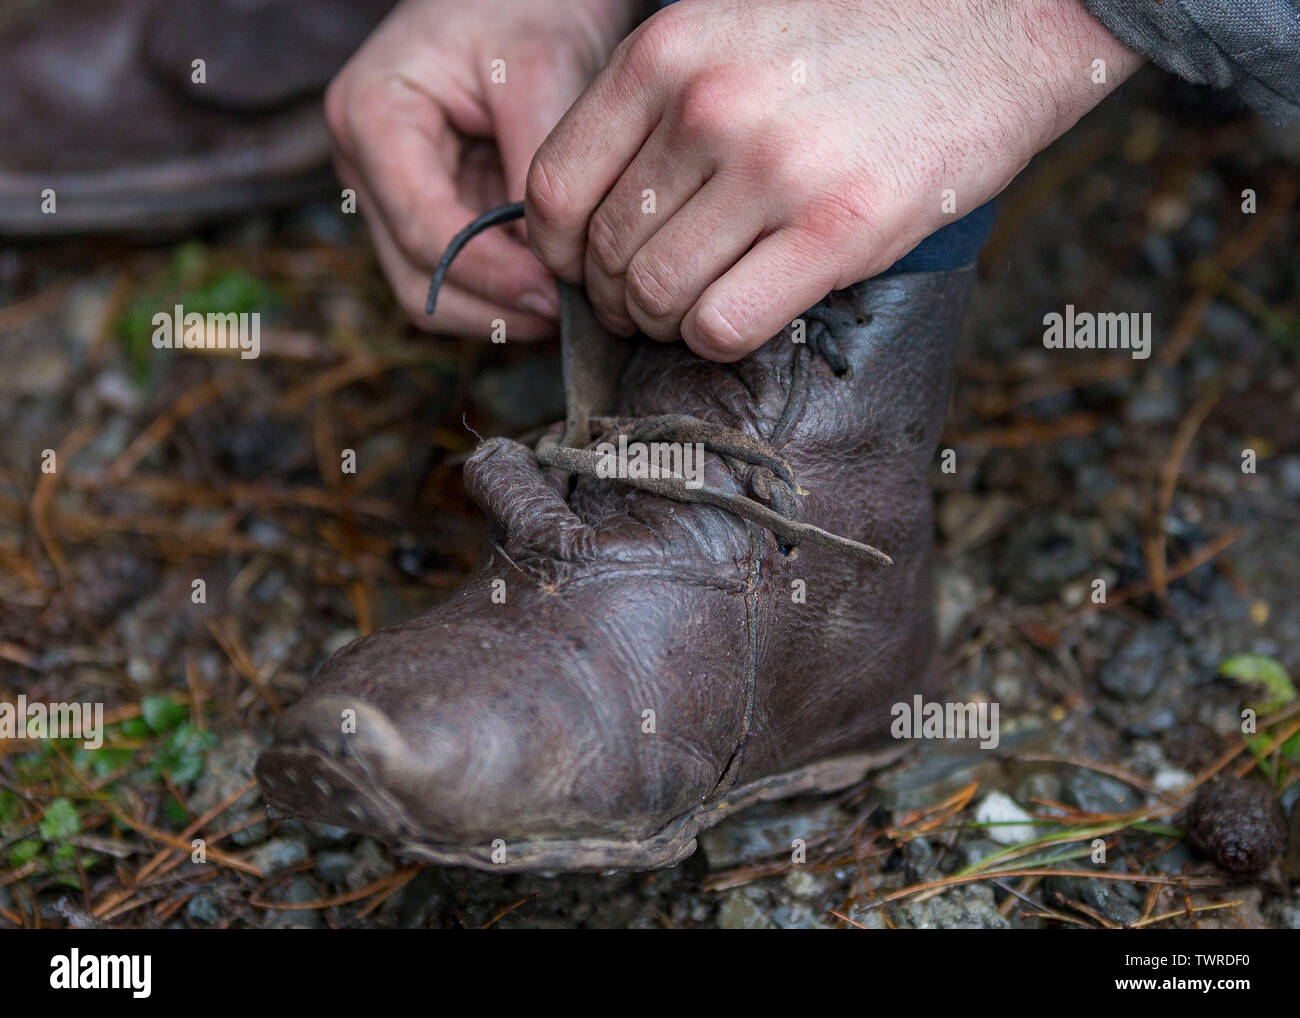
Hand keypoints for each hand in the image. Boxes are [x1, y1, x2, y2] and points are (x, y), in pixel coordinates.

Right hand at [326, 0, 638, 335]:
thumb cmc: (526, 7)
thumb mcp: (540, 72)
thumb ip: (536, 170)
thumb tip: (551, 266)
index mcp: (373, 116)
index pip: (424, 231)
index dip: (492, 275)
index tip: (557, 296)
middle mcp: (366, 165)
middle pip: (417, 279)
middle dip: (493, 308)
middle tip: (569, 318)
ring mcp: (391, 193)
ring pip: (432, 292)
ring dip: (498, 311)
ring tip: (567, 309)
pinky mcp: (426, 209)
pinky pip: (459, 275)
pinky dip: (503, 291)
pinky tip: (555, 289)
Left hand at [526, 0, 1140, 359]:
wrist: (1002, 21)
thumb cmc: (861, 34)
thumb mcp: (731, 29)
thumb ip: (657, 104)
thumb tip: (599, 203)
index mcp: (667, 55)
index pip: (554, 188)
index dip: (558, 249)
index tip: (585, 267)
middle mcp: (707, 109)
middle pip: (605, 254)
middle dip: (617, 296)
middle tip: (649, 301)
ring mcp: (773, 170)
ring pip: (657, 297)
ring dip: (664, 323)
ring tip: (692, 311)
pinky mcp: (839, 229)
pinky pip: (723, 325)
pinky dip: (714, 339)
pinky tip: (739, 318)